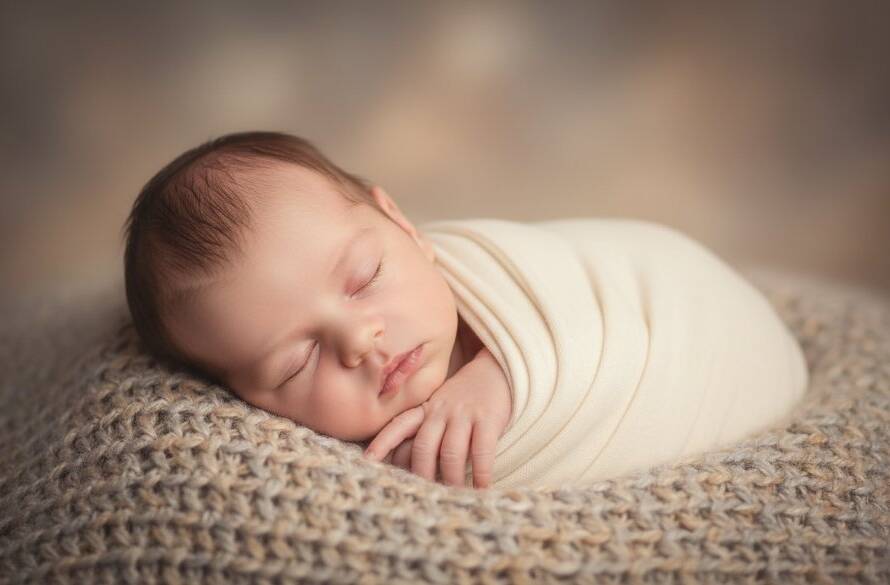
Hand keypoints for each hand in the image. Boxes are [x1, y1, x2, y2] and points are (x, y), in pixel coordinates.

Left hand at [364, 348, 511, 487]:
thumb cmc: (465, 399)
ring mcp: (464, 414)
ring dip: (450, 478)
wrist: (497, 370)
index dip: (382, 443)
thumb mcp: (439, 408)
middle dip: (421, 475)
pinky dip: (481, 473)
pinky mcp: (488, 419)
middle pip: (423, 446)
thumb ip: (425, 431)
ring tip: (454, 496)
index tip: (367, 461)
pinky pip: (482, 451)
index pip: (398, 425)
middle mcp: (441, 410)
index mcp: (426, 409)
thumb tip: (402, 465)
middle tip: (423, 496)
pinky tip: (482, 488)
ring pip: (450, 452)